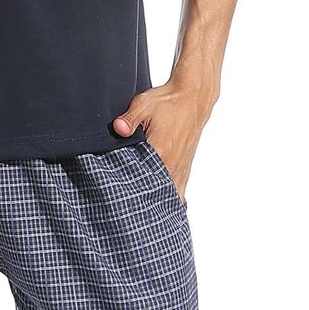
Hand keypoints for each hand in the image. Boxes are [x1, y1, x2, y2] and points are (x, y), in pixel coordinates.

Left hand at [113, 81, 213, 204]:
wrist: (192, 99)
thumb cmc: (168, 102)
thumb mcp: (144, 105)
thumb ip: (129, 119)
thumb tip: (118, 128)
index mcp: (160, 153)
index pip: (140, 181)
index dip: (127, 190)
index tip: (115, 196)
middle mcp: (172, 165)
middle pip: (153, 194)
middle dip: (139, 201)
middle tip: (123, 208)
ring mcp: (180, 169)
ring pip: (168, 197)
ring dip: (155, 201)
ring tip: (140, 210)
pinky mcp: (185, 168)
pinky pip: (178, 192)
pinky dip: (168, 198)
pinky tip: (159, 206)